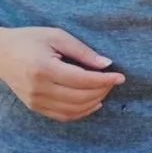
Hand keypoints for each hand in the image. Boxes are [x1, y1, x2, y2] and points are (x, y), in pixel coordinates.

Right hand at [0, 28, 124, 121]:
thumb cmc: (29, 40)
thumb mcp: (57, 36)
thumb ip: (83, 51)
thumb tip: (107, 64)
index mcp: (43, 68)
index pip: (82, 80)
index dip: (105, 80)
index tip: (121, 77)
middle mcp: (39, 88)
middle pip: (80, 97)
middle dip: (102, 90)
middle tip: (113, 80)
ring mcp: (35, 101)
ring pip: (74, 110)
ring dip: (95, 102)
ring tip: (105, 89)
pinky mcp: (35, 107)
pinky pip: (63, 116)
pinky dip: (82, 112)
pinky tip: (94, 103)